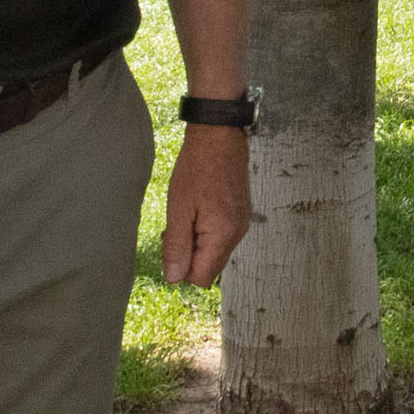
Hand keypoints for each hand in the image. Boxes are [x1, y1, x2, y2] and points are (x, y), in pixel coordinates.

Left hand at [161, 118, 252, 286]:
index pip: (201, 277)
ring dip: (197, 242)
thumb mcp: (178, 209)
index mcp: (223, 236)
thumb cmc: (197, 168)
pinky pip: (222, 236)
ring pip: (215, 251)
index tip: (171, 243)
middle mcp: (237, 233)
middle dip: (189, 256)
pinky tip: (197, 208)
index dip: (181, 268)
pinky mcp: (240, 212)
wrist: (219, 136)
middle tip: (175, 227)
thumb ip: (176, 246)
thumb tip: (174, 277)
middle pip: (210, 267)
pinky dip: (207, 231)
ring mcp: (241, 222)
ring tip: (186, 215)